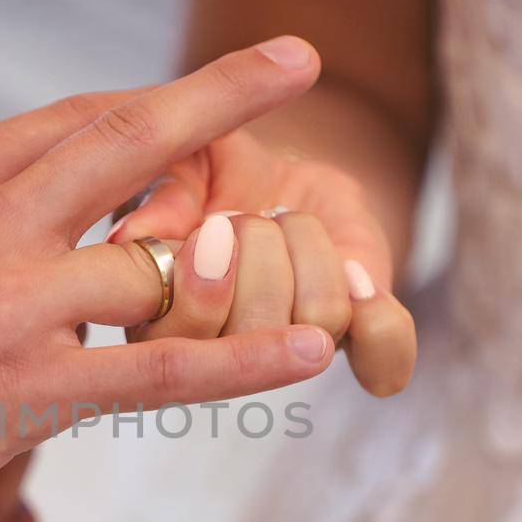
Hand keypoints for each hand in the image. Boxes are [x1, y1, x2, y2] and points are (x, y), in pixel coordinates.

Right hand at [0, 37, 337, 521]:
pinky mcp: (28, 387)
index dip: (152, 105)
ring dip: (245, 258)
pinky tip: (307, 351)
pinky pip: (158, 367)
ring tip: (315, 257)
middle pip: (128, 138)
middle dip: (221, 95)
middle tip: (292, 59)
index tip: (199, 96)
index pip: (73, 119)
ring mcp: (16, 300)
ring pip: (161, 259)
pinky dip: (240, 360)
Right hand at [107, 129, 415, 395]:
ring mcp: (297, 358)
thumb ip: (161, 193)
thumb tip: (135, 234)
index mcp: (163, 325)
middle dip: (261, 246)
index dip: (206, 273)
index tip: (213, 225)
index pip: (184, 334)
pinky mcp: (360, 348)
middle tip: (251, 218)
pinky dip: (380, 316)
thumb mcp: (185, 162)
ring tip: (287, 225)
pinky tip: (355, 274)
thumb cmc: (216, 173)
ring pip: (321, 318)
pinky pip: (385, 360)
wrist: (282, 182)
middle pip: (258, 327)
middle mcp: (228, 359)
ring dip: (312, 250)